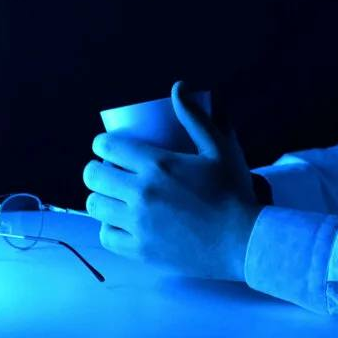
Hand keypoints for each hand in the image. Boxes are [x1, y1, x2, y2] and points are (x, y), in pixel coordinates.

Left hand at [82, 80, 263, 280]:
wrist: (244, 240)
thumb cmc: (234, 192)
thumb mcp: (221, 148)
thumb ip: (196, 118)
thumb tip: (179, 87)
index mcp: (159, 164)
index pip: (109, 146)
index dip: (102, 142)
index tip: (108, 145)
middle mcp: (142, 192)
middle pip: (93, 175)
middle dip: (95, 168)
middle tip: (108, 169)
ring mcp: (138, 223)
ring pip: (95, 206)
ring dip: (100, 196)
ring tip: (114, 195)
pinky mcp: (140, 249)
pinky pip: (106, 235)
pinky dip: (109, 226)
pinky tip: (121, 221)